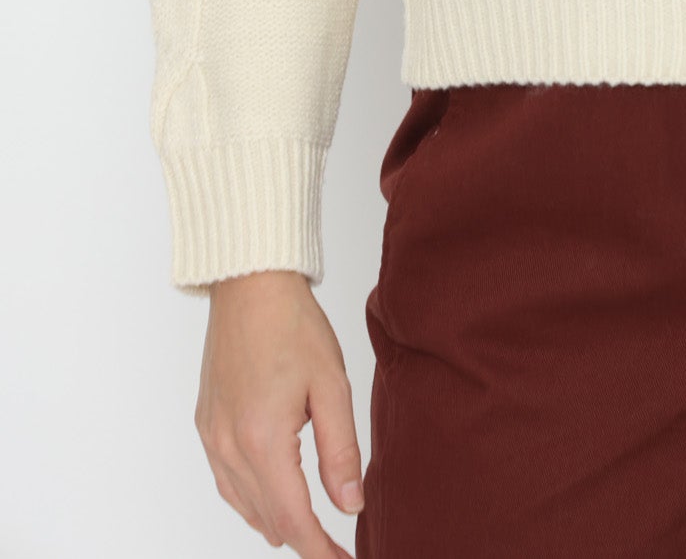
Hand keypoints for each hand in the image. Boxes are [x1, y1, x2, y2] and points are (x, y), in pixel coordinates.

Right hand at [194, 269, 364, 555]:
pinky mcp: (205, 424)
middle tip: (338, 545)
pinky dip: (252, 498)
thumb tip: (350, 505)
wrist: (250, 284)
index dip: (321, 550)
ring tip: (312, 530)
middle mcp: (228, 447)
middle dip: (303, 538)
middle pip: (267, 519)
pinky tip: (273, 496)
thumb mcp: (332, 386)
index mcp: (262, 441)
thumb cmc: (293, 325)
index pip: (294, 520)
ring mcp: (210, 438)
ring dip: (277, 521)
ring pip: (243, 506)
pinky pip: (226, 482)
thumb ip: (341, 452)